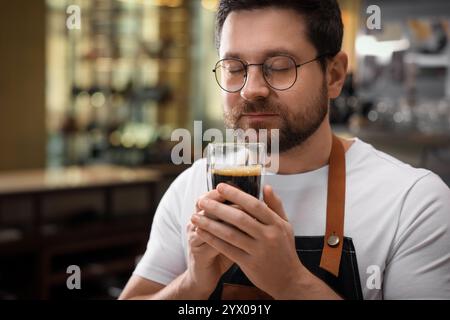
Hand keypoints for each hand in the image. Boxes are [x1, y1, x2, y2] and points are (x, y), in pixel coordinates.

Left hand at [191, 183, 306, 298]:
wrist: (289, 279)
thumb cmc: (284, 250)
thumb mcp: (285, 225)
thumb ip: (275, 206)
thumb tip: (267, 186)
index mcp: (276, 224)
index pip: (254, 205)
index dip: (236, 195)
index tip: (220, 187)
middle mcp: (268, 236)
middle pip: (239, 218)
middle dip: (218, 208)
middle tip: (202, 200)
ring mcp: (258, 251)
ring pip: (230, 234)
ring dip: (210, 224)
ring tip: (196, 216)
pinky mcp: (249, 263)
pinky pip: (227, 249)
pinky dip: (213, 240)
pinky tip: (202, 233)